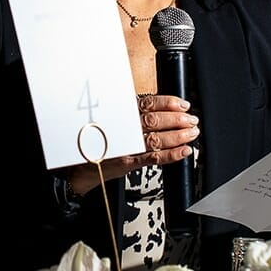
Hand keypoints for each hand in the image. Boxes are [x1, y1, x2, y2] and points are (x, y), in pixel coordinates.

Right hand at [64, 94, 198, 196]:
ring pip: (157, 137)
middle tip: (192, 120)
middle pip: (155, 120)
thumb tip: (160, 110)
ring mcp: (126, 145)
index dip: (168, 103)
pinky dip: (171, 154)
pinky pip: (153, 157)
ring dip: (178, 135)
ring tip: (192, 134)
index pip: (148, 103)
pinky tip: (183, 151)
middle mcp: (124, 127)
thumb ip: (131, 115)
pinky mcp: (128, 162)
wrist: (79, 167)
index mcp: (121, 114)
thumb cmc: (97, 143)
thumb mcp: (111, 122)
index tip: (182, 105)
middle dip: (177, 120)